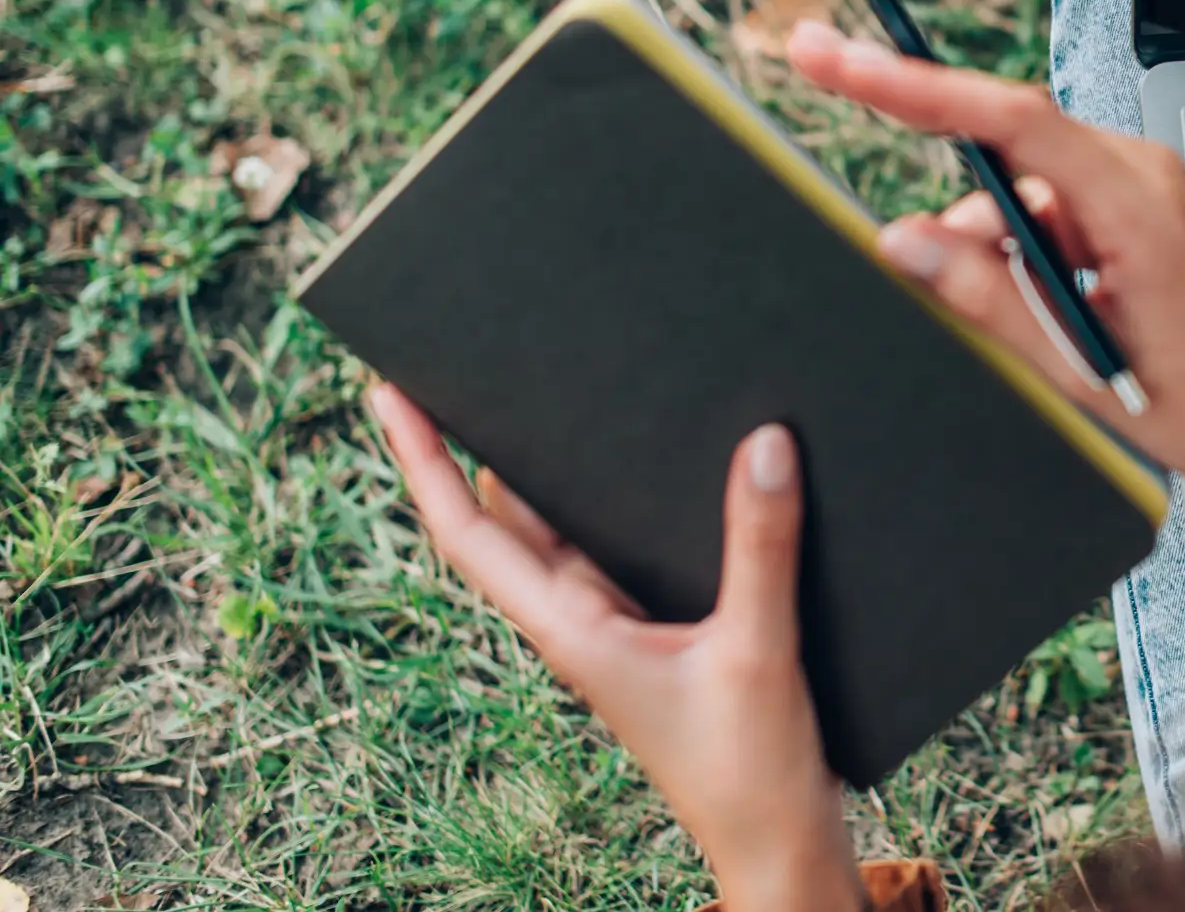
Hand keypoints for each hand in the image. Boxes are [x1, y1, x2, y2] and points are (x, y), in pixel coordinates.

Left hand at [368, 383, 860, 911]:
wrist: (778, 845)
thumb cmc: (750, 768)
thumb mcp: (756, 650)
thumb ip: (761, 548)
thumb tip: (767, 443)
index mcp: (569, 631)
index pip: (472, 534)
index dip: (423, 462)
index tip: (386, 391)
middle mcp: (579, 622)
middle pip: (505, 520)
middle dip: (474, 445)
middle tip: (463, 357)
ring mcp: (618, 627)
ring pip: (562, 530)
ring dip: (544, 466)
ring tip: (545, 384)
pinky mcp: (666, 630)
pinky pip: (622, 546)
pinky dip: (616, 497)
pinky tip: (653, 459)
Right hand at [789, 24, 1184, 511]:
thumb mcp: (1077, 369)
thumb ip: (984, 298)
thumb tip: (903, 239)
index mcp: (1135, 209)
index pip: (1012, 119)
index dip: (916, 85)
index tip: (842, 59)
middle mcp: (1140, 174)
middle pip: (1004, 145)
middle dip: (946, 190)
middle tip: (885, 203)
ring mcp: (1141, 182)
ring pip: (1020, 184)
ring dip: (994, 245)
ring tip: (1042, 330)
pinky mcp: (1135, 200)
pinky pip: (1049, 203)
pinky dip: (1022, 249)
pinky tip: (1051, 309)